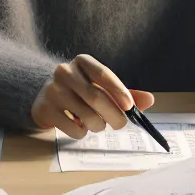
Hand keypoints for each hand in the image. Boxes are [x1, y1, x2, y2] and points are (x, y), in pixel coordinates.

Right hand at [29, 53, 155, 138]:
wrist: (46, 96)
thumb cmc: (80, 91)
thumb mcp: (100, 87)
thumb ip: (124, 94)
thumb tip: (149, 100)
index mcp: (82, 61)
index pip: (103, 74)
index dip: (119, 91)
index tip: (130, 108)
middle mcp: (64, 71)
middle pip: (95, 97)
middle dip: (113, 115)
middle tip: (120, 124)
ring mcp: (52, 89)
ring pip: (86, 115)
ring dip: (98, 126)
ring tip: (97, 124)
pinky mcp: (44, 108)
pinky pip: (73, 128)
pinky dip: (83, 133)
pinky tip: (80, 126)